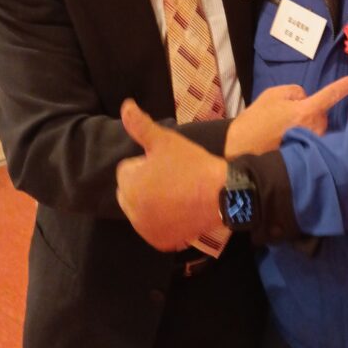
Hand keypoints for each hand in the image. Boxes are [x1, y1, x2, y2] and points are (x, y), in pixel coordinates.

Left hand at [117, 100, 226, 250]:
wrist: (222, 193)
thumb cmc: (192, 164)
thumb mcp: (165, 140)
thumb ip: (140, 125)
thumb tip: (126, 105)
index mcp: (129, 186)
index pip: (127, 171)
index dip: (146, 163)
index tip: (167, 162)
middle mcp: (132, 212)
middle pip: (131, 192)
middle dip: (144, 184)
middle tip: (171, 176)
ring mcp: (147, 230)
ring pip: (141, 210)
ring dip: (151, 202)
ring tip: (176, 192)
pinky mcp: (161, 242)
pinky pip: (155, 228)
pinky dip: (163, 221)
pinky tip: (179, 210)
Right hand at [225, 73, 347, 157]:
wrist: (241, 149)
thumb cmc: (256, 121)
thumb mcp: (272, 95)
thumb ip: (295, 92)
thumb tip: (306, 98)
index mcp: (307, 111)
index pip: (332, 94)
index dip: (347, 86)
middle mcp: (315, 129)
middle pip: (320, 113)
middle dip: (308, 111)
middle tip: (284, 117)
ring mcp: (313, 144)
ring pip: (315, 127)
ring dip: (305, 125)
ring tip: (282, 131)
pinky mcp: (308, 157)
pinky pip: (311, 140)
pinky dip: (302, 138)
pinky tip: (286, 142)